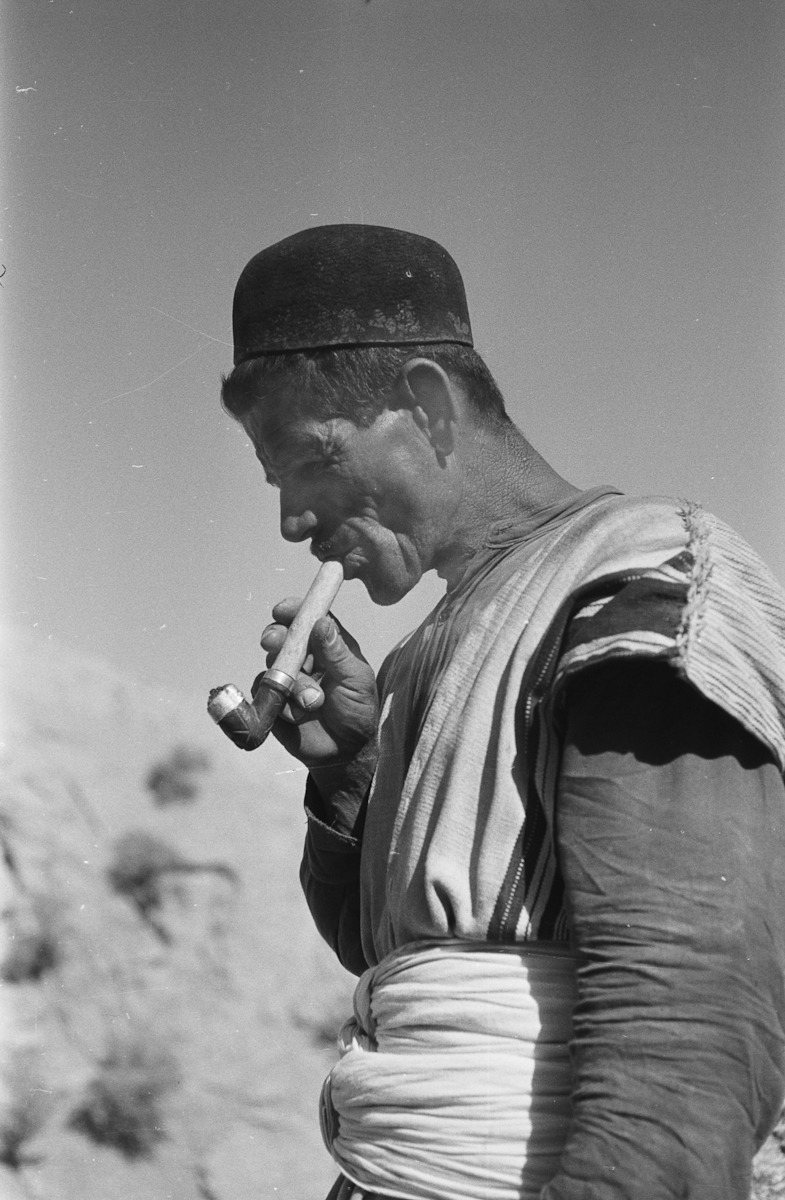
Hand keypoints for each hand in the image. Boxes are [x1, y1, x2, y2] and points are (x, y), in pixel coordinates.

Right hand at [259, 599, 378, 768]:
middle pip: (283, 637)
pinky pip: (264, 692)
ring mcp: (288, 678)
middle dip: (276, 638)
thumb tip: (322, 622)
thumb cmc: (357, 711)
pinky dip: (282, 704)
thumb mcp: (355, 680)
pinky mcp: (274, 700)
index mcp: (328, 647)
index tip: (283, 610)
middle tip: (273, 642)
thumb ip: (337, 653)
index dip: (295, 610)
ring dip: (292, 683)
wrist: (345, 752)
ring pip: (274, 667)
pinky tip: (299, 716)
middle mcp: (305, 658)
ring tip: (314, 703)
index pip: (310, 619)